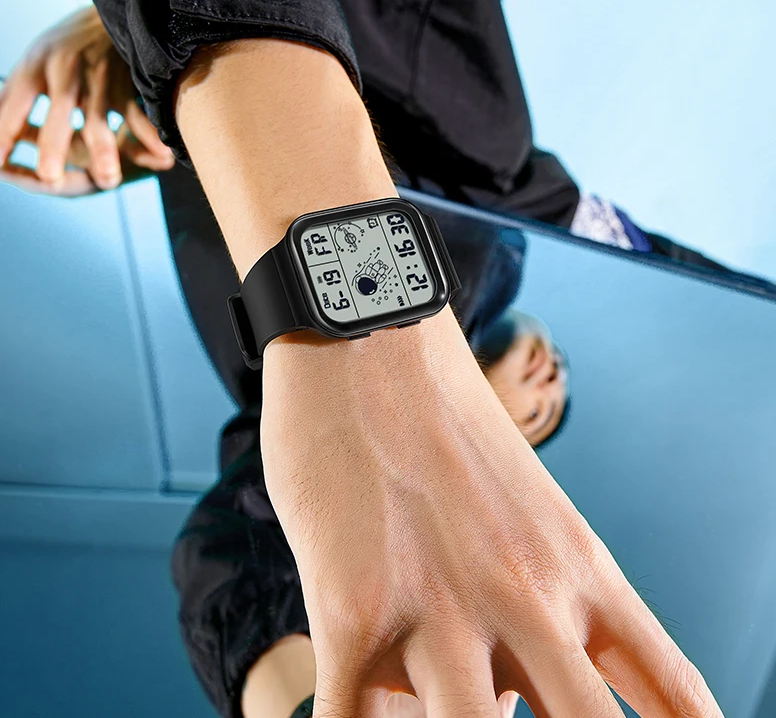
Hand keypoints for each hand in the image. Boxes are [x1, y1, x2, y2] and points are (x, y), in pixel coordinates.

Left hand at [0, 6, 173, 195]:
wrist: (110, 10)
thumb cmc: (66, 43)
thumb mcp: (32, 60)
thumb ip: (9, 94)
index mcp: (36, 65)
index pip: (17, 103)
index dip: (7, 132)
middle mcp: (66, 71)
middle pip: (59, 112)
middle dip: (54, 145)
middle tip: (49, 178)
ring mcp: (99, 79)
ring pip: (101, 119)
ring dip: (104, 151)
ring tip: (107, 181)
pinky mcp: (126, 83)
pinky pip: (138, 114)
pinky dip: (149, 135)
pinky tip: (161, 157)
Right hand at [260, 311, 723, 717]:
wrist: (366, 337)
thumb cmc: (437, 417)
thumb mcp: (522, 502)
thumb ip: (529, 604)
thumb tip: (506, 699)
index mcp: (578, 568)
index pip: (674, 696)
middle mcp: (524, 599)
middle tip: (517, 717)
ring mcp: (439, 610)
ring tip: (420, 702)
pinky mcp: (350, 610)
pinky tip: (343, 714)